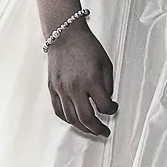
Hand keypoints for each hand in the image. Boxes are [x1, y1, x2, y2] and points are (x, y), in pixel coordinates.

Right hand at [45, 22, 116, 137]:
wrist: (64, 35)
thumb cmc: (87, 46)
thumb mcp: (105, 63)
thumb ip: (107, 84)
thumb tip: (106, 100)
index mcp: (91, 80)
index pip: (104, 106)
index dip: (112, 110)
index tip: (113, 108)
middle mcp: (75, 88)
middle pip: (87, 119)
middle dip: (98, 129)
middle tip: (104, 132)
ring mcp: (62, 90)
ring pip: (72, 118)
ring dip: (83, 128)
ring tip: (91, 129)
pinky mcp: (52, 88)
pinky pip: (59, 110)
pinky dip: (67, 119)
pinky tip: (74, 120)